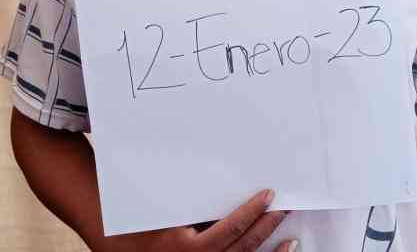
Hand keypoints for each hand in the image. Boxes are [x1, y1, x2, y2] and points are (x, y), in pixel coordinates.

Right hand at [91, 189, 294, 251]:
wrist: (127, 250)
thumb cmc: (145, 223)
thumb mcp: (168, 208)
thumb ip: (194, 199)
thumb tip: (216, 172)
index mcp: (188, 248)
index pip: (230, 228)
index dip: (252, 211)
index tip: (269, 194)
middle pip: (243, 246)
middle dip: (267, 225)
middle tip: (285, 206)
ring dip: (270, 249)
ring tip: (289, 234)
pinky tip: (280, 251)